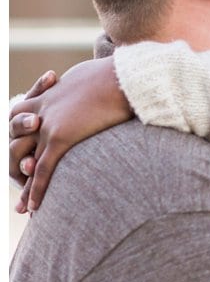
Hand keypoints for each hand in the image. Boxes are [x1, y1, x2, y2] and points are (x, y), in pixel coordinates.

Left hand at [9, 58, 132, 211]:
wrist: (123, 76)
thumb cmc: (115, 74)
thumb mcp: (89, 77)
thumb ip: (81, 89)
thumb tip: (95, 90)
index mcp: (45, 97)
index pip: (20, 120)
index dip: (21, 140)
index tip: (25, 158)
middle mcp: (39, 112)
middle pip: (16, 144)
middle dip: (15, 166)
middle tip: (21, 184)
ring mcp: (47, 125)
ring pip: (26, 161)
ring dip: (24, 186)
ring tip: (23, 207)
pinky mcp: (60, 137)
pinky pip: (42, 169)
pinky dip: (36, 190)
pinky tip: (35, 208)